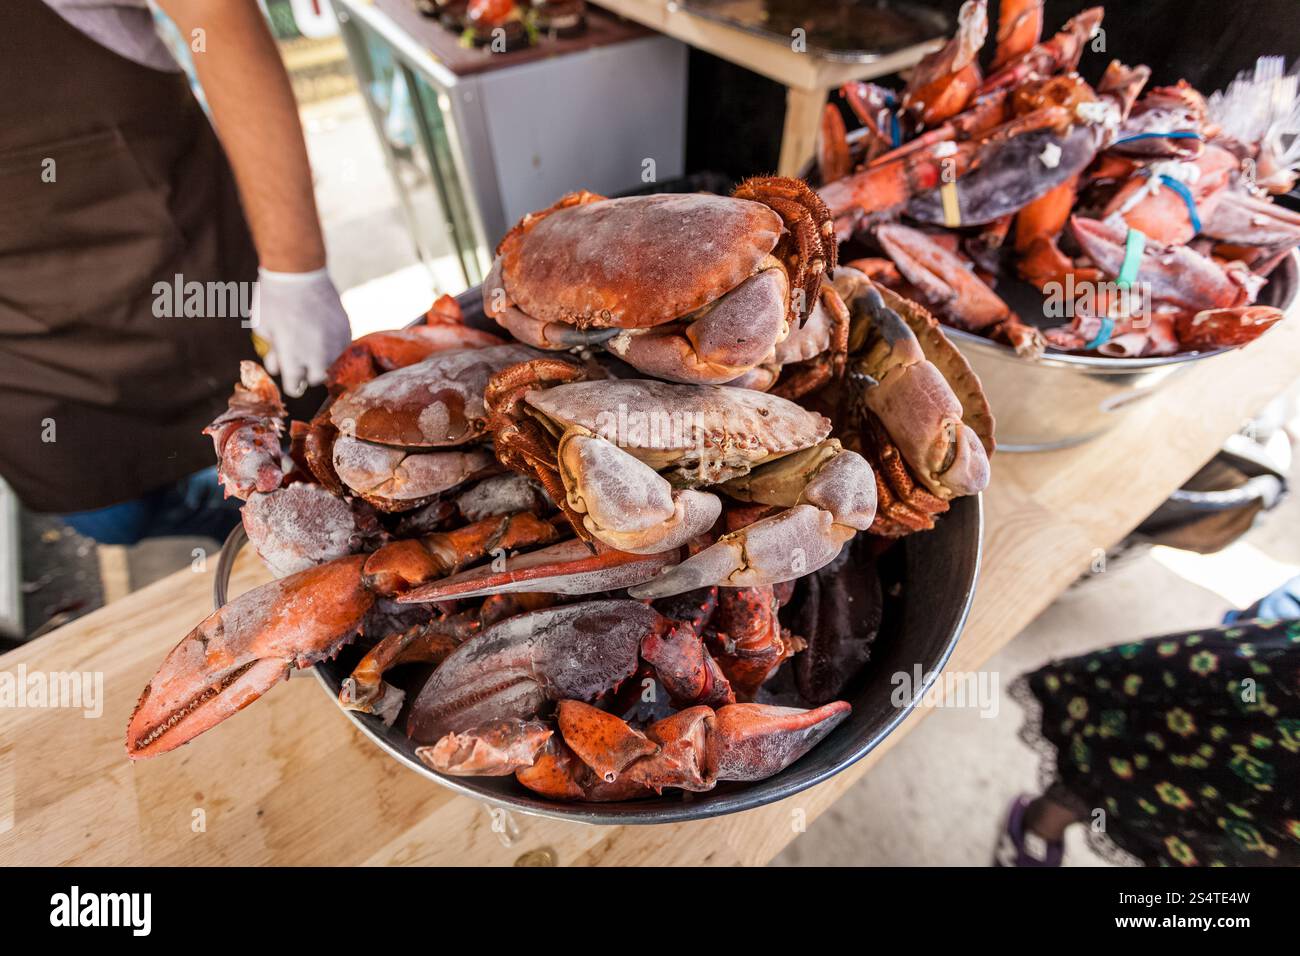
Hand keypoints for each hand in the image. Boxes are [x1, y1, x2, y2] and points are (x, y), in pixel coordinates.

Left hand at [249, 267, 352, 396]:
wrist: (298, 272)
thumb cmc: (273, 299)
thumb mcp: (262, 328)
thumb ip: (272, 352)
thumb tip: (277, 367)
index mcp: (292, 357)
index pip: (294, 386)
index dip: (290, 382)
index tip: (290, 376)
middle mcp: (317, 354)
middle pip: (316, 379)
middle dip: (307, 372)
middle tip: (301, 360)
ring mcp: (334, 342)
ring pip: (333, 365)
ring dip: (323, 360)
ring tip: (314, 346)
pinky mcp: (345, 329)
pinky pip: (344, 347)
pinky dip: (335, 346)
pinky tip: (324, 334)